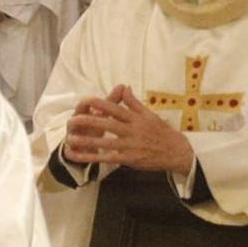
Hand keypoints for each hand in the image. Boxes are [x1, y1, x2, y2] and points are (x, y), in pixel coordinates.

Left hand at [63, 86, 194, 174]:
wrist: (176, 151)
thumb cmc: (161, 132)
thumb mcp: (149, 115)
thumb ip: (133, 103)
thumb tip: (124, 87)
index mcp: (136, 118)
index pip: (116, 109)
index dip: (101, 104)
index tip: (86, 100)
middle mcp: (133, 131)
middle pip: (109, 124)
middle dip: (90, 122)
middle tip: (73, 119)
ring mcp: (131, 146)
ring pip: (106, 143)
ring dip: (88, 141)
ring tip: (71, 138)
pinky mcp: (129, 159)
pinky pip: (108, 158)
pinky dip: (92, 157)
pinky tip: (79, 156)